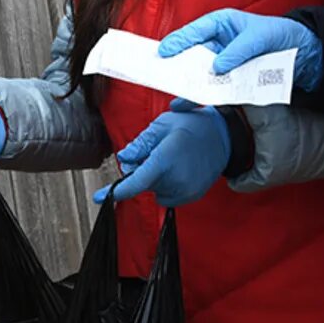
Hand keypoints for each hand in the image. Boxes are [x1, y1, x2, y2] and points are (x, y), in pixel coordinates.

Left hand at [95, 107, 230, 207]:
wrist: (224, 137)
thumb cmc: (192, 126)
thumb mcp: (162, 125)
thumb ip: (140, 143)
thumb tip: (124, 158)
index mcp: (165, 160)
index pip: (136, 182)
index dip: (116, 191)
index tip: (100, 197)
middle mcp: (175, 180)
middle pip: (143, 184)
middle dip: (142, 171)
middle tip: (156, 152)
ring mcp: (185, 190)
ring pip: (155, 190)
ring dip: (156, 178)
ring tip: (172, 159)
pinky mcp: (192, 196)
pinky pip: (168, 195)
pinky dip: (168, 184)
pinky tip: (179, 168)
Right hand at [159, 9, 322, 91]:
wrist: (304, 53)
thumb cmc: (281, 35)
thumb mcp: (261, 37)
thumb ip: (239, 51)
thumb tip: (217, 67)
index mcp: (221, 24)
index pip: (194, 32)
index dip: (178, 41)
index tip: (164, 52)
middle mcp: (217, 44)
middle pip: (191, 55)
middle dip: (176, 66)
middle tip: (161, 76)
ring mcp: (222, 63)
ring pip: (199, 74)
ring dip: (187, 84)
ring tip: (173, 95)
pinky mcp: (230, 80)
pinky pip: (213, 88)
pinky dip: (202, 96)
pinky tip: (188, 104)